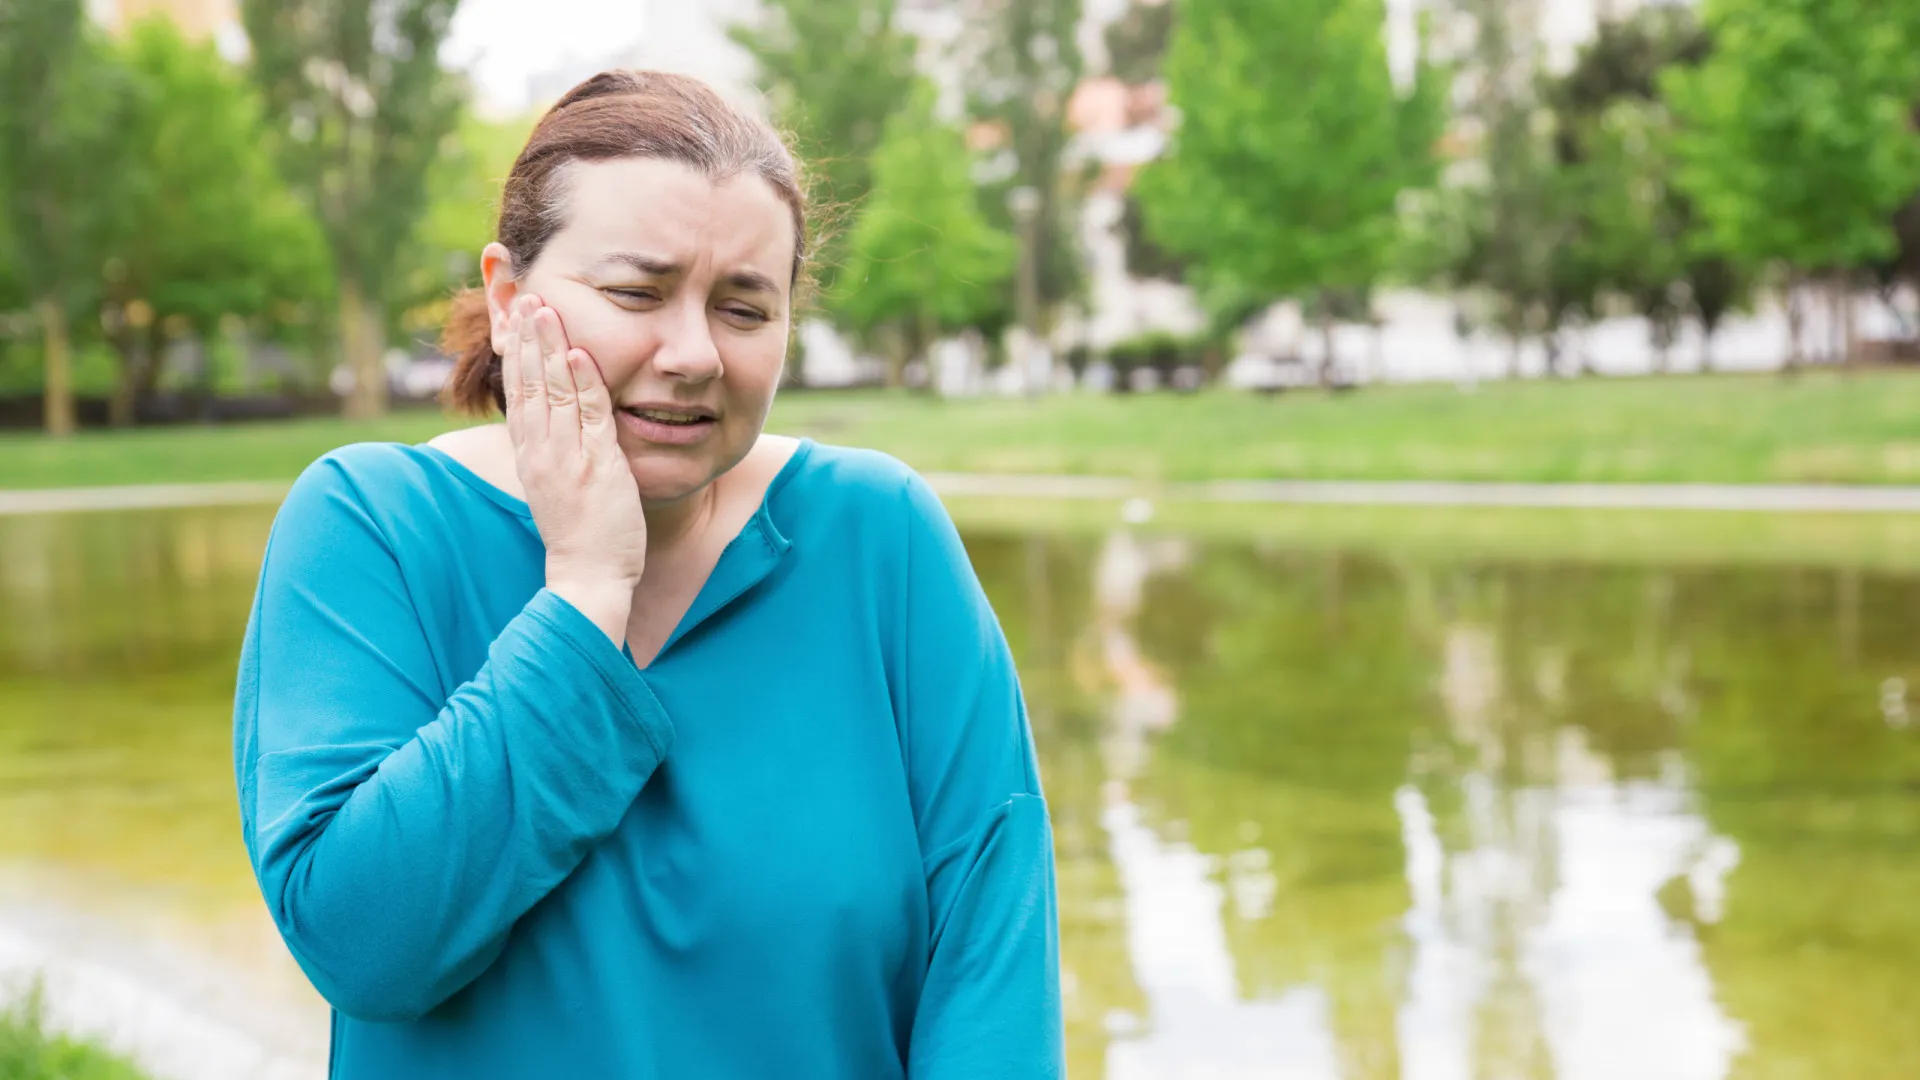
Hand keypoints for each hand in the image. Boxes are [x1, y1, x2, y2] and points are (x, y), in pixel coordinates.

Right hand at [501, 294, 646, 643]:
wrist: (588, 578)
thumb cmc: (581, 537)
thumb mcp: (559, 488)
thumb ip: (557, 454)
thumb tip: (559, 428)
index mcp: (532, 456)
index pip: (519, 394)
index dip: (514, 354)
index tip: (513, 319)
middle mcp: (542, 453)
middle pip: (527, 384)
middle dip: (524, 337)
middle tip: (522, 296)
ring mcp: (566, 458)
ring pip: (552, 392)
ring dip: (547, 348)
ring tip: (543, 308)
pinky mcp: (595, 467)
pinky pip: (588, 417)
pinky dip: (583, 384)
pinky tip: (577, 353)